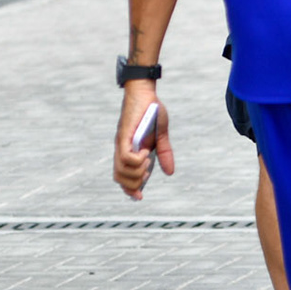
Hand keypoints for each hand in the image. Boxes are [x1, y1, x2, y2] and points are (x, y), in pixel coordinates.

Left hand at [112, 85, 172, 199]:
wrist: (146, 92)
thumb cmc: (151, 111)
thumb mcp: (161, 136)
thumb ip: (164, 154)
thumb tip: (170, 172)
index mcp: (128, 152)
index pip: (122, 177)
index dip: (129, 189)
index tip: (139, 196)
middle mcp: (122, 149)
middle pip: (120, 178)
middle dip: (134, 183)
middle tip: (147, 173)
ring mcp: (121, 143)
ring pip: (121, 171)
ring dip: (137, 172)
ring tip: (147, 161)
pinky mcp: (124, 135)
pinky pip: (125, 157)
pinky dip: (136, 160)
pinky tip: (145, 152)